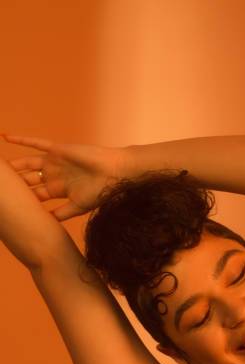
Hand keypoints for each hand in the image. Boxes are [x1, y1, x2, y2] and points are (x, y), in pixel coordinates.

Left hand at [3, 135, 132, 220]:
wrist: (113, 174)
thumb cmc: (99, 192)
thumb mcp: (77, 207)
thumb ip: (60, 214)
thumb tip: (44, 225)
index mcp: (58, 190)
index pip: (34, 196)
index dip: (20, 201)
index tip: (6, 206)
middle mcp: (53, 176)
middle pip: (27, 180)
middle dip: (13, 185)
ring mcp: (54, 162)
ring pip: (27, 163)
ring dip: (12, 165)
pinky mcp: (56, 149)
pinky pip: (35, 143)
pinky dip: (21, 140)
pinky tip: (5, 137)